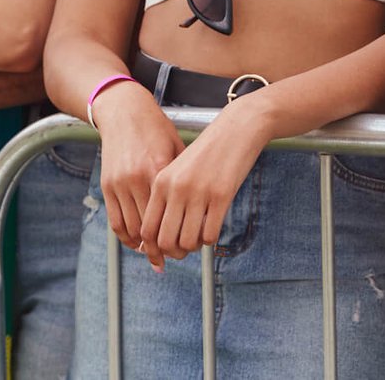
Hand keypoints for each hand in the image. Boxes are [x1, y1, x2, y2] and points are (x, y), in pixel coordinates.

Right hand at [94, 83, 185, 264]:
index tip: (190, 249)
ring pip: (132, 229)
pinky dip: (126, 237)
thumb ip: (184, 177)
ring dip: (144, 247)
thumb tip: (202, 205)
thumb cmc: (157, 130)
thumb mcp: (177, 150)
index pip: (170, 215)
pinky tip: (138, 244)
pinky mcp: (108, 186)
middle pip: (150, 228)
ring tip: (158, 255)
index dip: (180, 236)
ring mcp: (120, 184)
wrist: (126, 113)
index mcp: (160, 171)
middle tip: (174, 257)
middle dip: (163, 247)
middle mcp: (137, 179)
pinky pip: (116, 221)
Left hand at [140, 98, 270, 268]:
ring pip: (188, 241)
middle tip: (184, 250)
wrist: (236, 129)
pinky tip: (213, 230)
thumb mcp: (179, 170)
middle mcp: (176, 188)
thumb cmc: (208, 152)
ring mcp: (199, 192)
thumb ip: (168, 197)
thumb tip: (162, 236)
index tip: (161, 256)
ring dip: (194, 247)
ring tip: (199, 239)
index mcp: (161, 182)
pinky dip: (210, 240)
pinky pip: (210, 233)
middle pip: (165, 240)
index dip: (152, 250)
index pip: (148, 230)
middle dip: (174, 253)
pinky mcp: (222, 195)